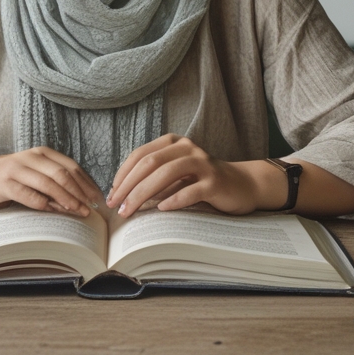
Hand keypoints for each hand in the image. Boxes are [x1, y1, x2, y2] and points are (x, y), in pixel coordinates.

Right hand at [0, 148, 100, 216]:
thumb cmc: (11, 178)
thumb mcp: (35, 175)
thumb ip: (54, 183)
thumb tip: (82, 201)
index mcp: (42, 153)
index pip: (71, 167)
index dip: (86, 183)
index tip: (98, 199)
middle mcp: (31, 157)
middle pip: (62, 174)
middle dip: (79, 193)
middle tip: (90, 209)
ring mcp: (17, 169)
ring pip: (48, 184)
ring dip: (66, 199)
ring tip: (78, 212)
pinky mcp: (4, 183)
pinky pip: (28, 195)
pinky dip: (43, 204)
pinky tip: (53, 212)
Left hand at [106, 134, 269, 216]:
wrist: (242, 185)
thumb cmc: (201, 181)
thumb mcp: (175, 174)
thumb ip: (153, 177)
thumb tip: (122, 195)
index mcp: (173, 142)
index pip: (140, 155)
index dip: (123, 175)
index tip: (112, 195)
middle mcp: (187, 148)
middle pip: (150, 163)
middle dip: (129, 186)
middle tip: (116, 207)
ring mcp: (202, 164)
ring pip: (166, 174)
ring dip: (144, 194)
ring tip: (131, 211)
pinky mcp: (215, 182)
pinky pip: (190, 190)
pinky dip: (173, 200)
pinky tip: (161, 209)